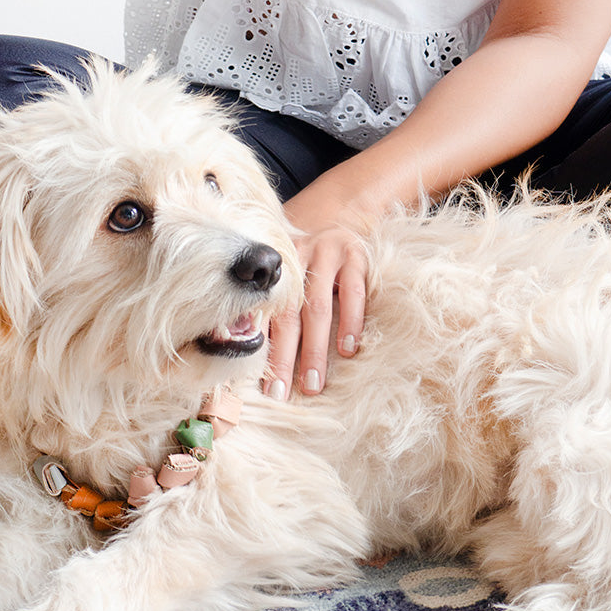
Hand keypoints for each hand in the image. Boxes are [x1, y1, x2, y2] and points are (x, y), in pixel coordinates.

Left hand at [263, 169, 369, 398]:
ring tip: (313, 382)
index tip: (261, 384)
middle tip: (283, 393)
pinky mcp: (356, 255)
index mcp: (276, 268)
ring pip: (317, 307)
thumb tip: (255, 356)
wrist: (347, 217)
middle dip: (284, 357)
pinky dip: (350, 322)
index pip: (265, 312)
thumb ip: (276, 307)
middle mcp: (297, 257)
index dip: (261, 348)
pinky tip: (348, 349)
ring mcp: (327, 252)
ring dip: (314, 348)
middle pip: (287, 314)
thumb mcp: (293, 278)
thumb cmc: (315, 264)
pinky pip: (353, 293)